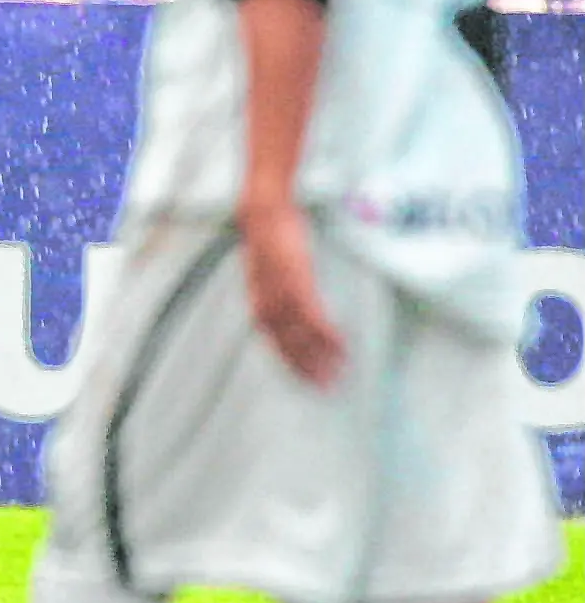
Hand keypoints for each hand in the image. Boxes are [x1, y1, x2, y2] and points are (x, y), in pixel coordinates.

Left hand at [237, 199, 345, 387]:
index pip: (274, 343)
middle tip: (327, 388)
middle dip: (307, 369)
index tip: (307, 381)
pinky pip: (313, 316)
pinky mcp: (297, 283)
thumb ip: (278, 291)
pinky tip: (341, 344)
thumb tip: (293, 306)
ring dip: (321, 356)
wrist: (264, 214)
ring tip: (340, 371)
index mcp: (260, 302)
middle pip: (287, 346)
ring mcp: (282, 295)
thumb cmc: (270, 240)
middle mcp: (267, 304)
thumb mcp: (270, 271)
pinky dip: (326, 334)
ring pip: (302, 336)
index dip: (290, 364)